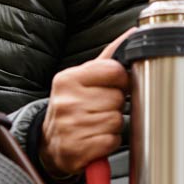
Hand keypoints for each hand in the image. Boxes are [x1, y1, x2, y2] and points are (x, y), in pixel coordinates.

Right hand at [39, 28, 134, 177]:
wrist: (50, 143)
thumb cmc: (73, 106)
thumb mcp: (84, 78)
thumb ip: (110, 56)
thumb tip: (134, 33)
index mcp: (68, 79)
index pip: (114, 71)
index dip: (121, 80)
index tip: (114, 86)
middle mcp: (67, 101)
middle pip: (117, 98)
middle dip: (115, 105)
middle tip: (100, 109)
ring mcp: (70, 127)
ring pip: (116, 120)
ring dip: (112, 125)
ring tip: (96, 124)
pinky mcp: (76, 150)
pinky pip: (111, 141)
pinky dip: (107, 142)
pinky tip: (95, 139)